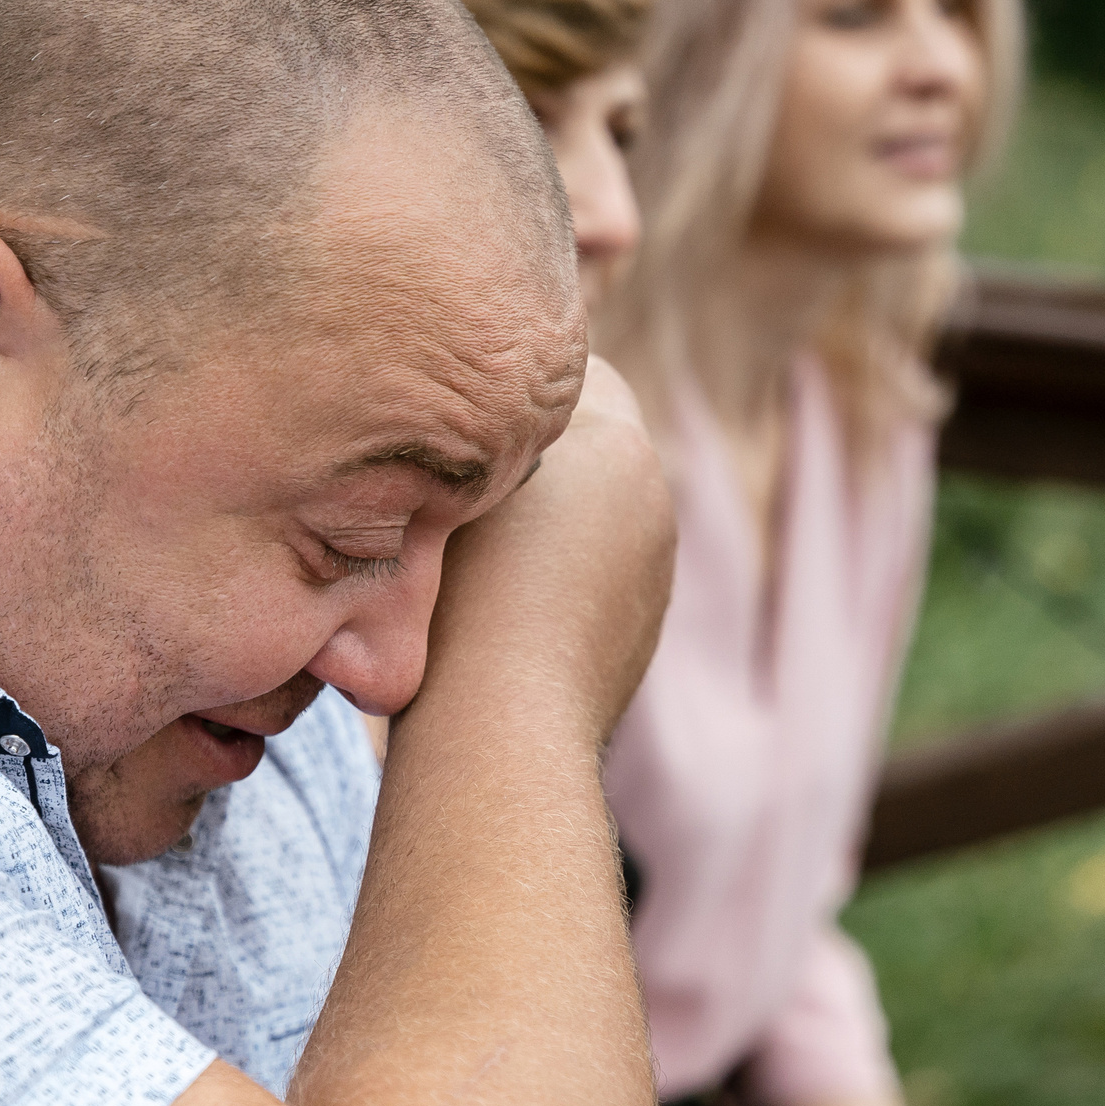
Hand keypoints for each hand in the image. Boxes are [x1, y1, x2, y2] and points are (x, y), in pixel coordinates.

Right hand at [422, 352, 672, 745]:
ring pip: (594, 510)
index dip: (509, 382)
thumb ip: (475, 435)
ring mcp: (654, 570)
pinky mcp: (639, 627)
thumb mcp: (450, 485)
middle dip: (532, 451)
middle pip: (587, 441)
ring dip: (547, 516)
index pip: (569, 372)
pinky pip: (596, 574)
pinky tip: (501, 605)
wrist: (501, 733)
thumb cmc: (463, 602)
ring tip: (474, 546)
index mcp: (619, 446)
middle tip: (454, 467)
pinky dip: (558, 577)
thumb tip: (475, 417)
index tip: (456, 403)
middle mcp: (653, 501)